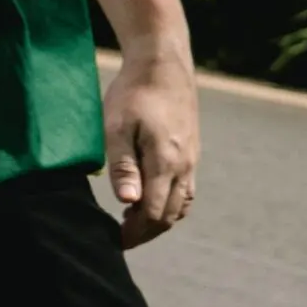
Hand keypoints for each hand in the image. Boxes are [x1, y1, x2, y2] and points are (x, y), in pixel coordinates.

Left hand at [103, 48, 198, 246]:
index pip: (155, 214)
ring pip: (182, 204)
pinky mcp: (192, 151)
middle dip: (146, 231)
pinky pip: (186, 189)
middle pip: (170, 215)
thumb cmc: (132, 94)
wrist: (163, 65)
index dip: (135, 233)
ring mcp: (192, 159)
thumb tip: (128, 202)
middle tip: (119, 236)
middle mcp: (185, 165)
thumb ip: (123, 166)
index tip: (114, 240)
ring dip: (159, 218)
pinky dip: (170, 203)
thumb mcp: (116, 128)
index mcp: (166, 163)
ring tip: (130, 219)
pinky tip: (149, 198)